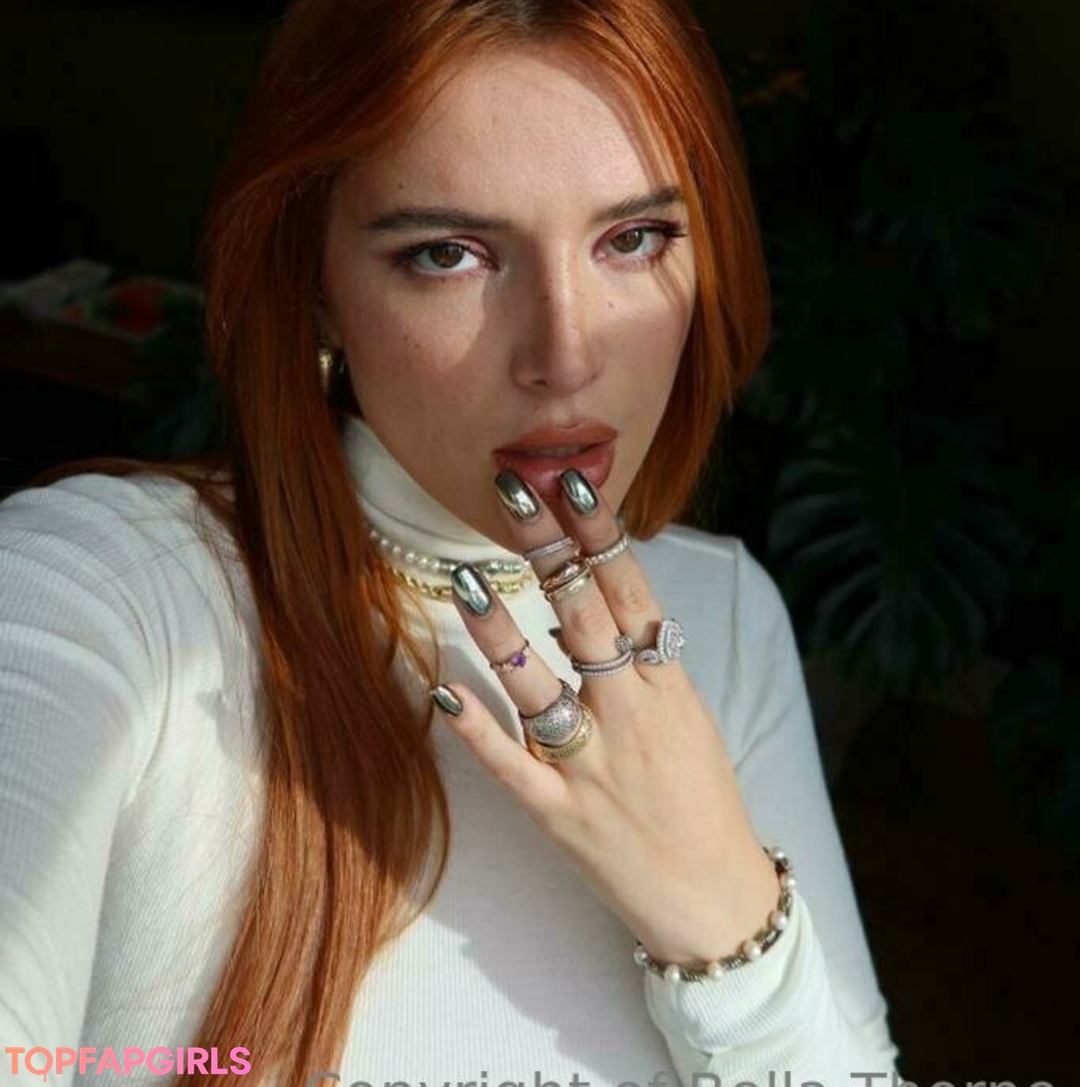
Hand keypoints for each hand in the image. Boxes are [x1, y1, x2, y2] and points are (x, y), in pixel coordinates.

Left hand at [430, 465, 779, 966]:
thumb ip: (643, 661)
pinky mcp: (559, 816)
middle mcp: (631, 718)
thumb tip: (592, 597)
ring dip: (500, 630)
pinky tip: (443, 691)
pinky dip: (478, 729)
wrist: (714, 901)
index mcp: (667, 688)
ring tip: (467, 576)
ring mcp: (593, 767)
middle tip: (513, 491)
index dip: (600, 536)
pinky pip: (513, 767)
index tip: (571, 485)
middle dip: (548, 550)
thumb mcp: (688, 716)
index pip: (630, 594)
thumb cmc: (701, 800)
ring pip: (540, 686)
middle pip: (584, 618)